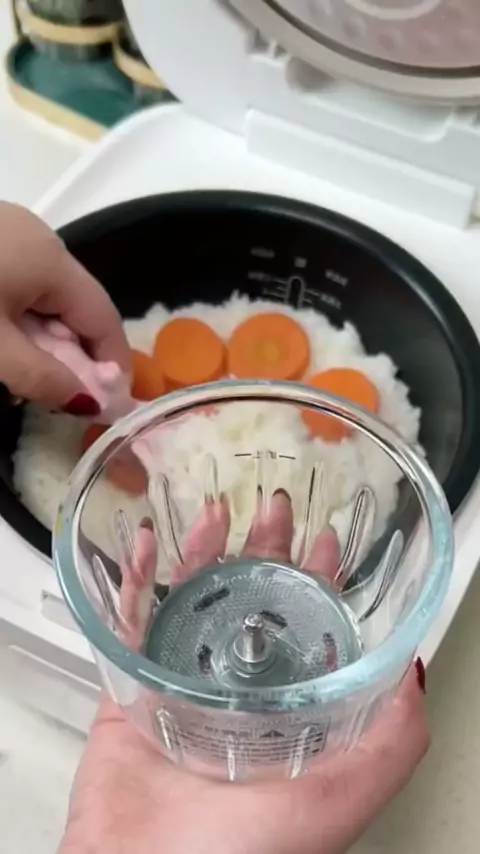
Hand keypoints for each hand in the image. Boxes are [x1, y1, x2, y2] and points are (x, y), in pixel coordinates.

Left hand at [0, 203, 129, 410]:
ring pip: (43, 297)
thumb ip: (43, 377)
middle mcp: (39, 237)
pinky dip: (17, 316)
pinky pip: (18, 283)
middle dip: (72, 355)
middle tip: (57, 397)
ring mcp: (8, 231)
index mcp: (52, 258)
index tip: (111, 405)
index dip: (113, 365)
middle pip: (74, 307)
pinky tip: (2, 339)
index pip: (104, 318)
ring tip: (19, 373)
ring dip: (40, 339)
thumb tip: (91, 403)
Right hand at [60, 496, 428, 853]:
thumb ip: (391, 743)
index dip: (317, 580)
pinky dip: (135, 577)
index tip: (324, 540)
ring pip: (190, 599)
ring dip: (202, 551)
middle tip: (272, 510)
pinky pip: (129, 619)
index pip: (304, 627)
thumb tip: (417, 671)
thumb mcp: (337, 801)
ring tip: (213, 514)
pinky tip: (147, 545)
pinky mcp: (128, 686)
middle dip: (262, 551)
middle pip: (248, 602)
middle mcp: (232, 692)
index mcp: (280, 712)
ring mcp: (178, 685)